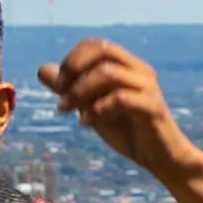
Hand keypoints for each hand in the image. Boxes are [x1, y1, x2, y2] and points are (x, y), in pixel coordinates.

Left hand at [39, 39, 202, 184]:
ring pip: (108, 73)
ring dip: (80, 91)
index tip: (59, 84)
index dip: (72, 58)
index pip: (96, 45)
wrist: (159, 158)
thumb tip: (42, 70)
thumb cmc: (127, 130)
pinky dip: (97, 109)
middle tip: (60, 92)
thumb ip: (70, 88)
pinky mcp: (152, 107)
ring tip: (67, 110)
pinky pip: (121, 98)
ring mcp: (148, 88)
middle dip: (74, 67)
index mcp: (128, 66)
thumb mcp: (91, 107)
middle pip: (103, 50)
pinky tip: (87, 123)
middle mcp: (140, 71)